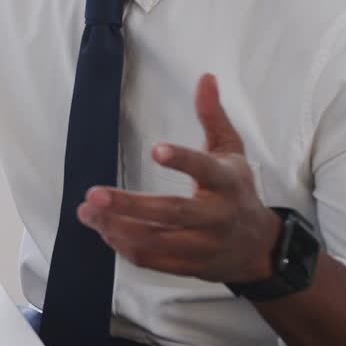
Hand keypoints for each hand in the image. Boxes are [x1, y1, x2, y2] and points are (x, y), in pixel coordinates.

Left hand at [77, 73, 280, 283]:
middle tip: (94, 193)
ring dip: (118, 227)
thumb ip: (213, 117)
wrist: (258, 249)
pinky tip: (104, 230)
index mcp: (227, 183)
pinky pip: (153, 261)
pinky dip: (126, 248)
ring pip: (158, 241)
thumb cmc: (237, 193)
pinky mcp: (190, 267)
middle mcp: (217, 217)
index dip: (183, 160)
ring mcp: (204, 246)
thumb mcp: (231, 151)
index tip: (156, 149)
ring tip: (87, 210)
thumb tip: (205, 78)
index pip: (206, 169)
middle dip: (131, 205)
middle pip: (173, 212)